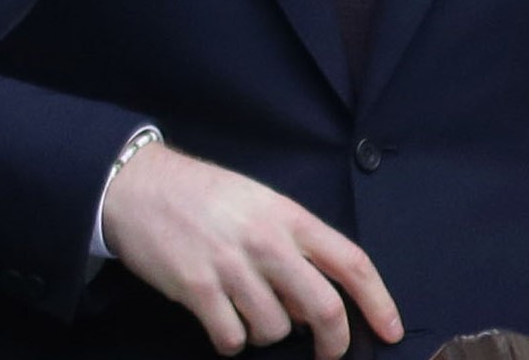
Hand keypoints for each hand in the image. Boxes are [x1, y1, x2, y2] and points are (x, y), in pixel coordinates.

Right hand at [101, 144, 400, 357]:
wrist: (137, 185)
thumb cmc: (201, 195)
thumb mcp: (257, 203)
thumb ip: (291, 246)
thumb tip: (314, 304)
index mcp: (286, 216)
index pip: (350, 261)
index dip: (379, 302)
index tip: (391, 331)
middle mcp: (265, 240)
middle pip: (324, 308)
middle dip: (334, 343)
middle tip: (327, 353)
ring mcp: (231, 265)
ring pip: (276, 330)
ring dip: (266, 333)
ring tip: (245, 310)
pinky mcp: (198, 288)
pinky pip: (232, 340)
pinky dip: (230, 340)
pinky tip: (218, 318)